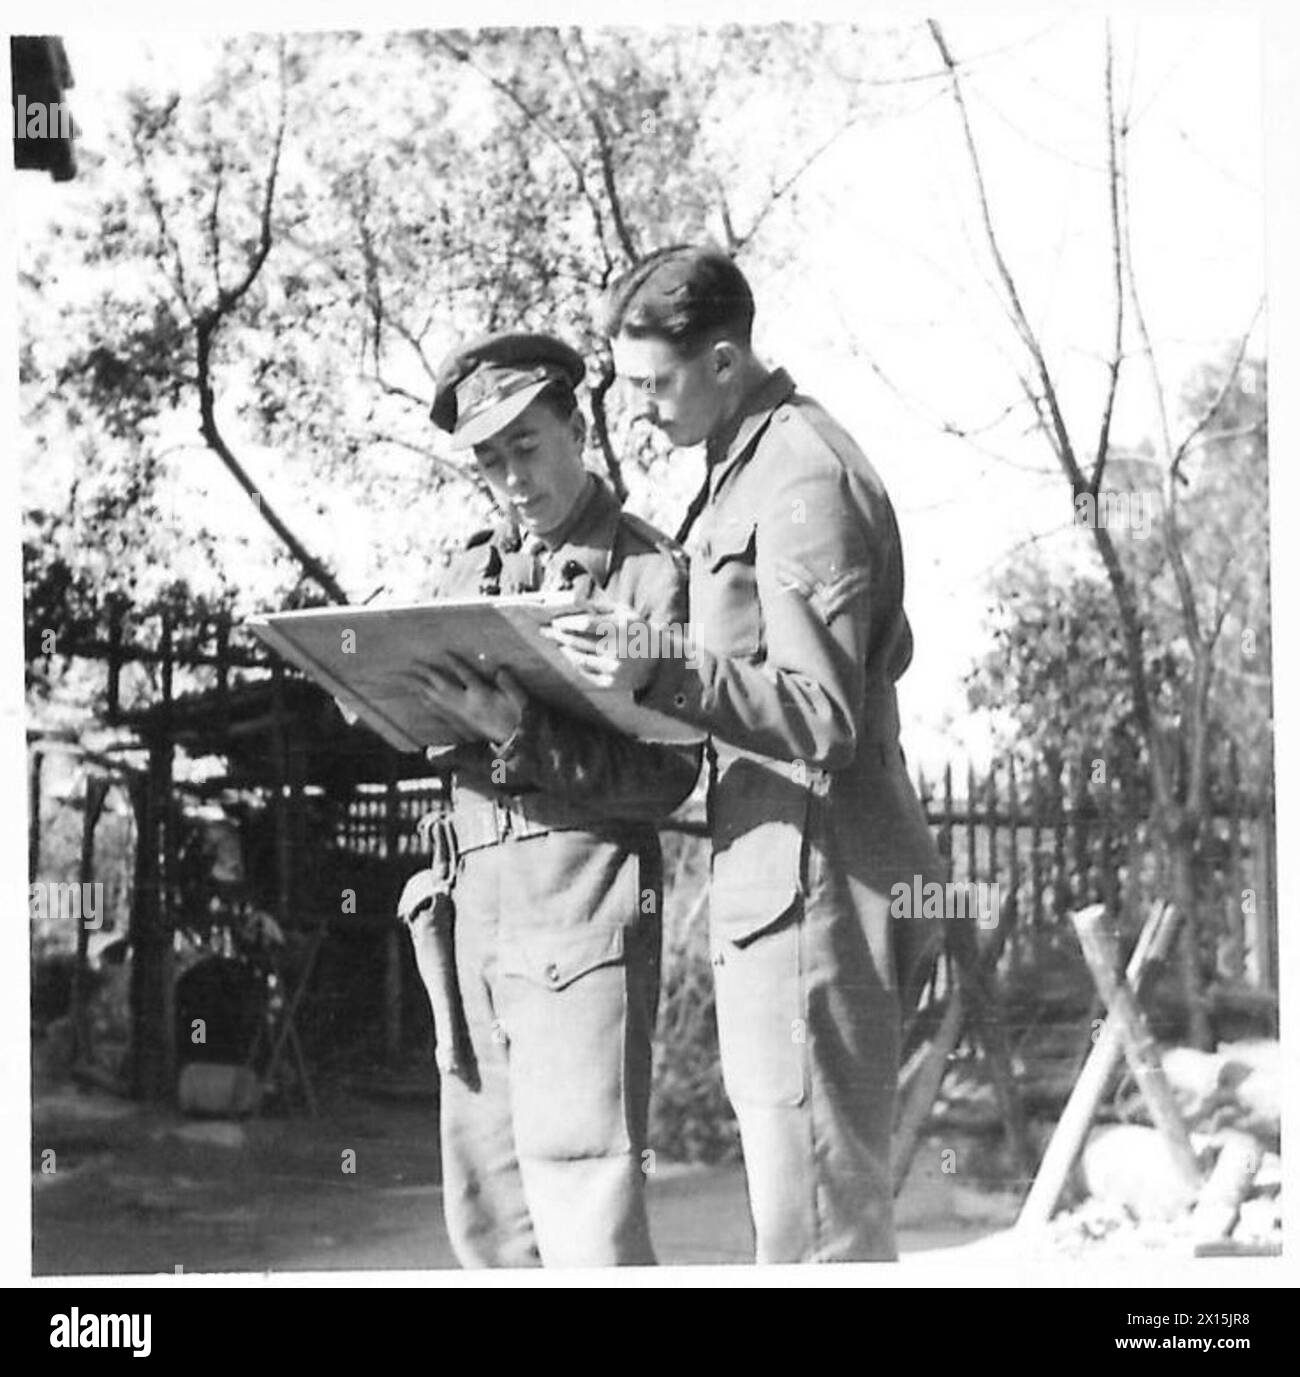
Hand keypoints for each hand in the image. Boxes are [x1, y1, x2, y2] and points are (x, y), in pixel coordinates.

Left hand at [407, 653, 527, 744]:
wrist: (512, 742)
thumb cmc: (516, 718)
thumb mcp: (519, 700)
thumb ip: (510, 685)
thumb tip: (501, 669)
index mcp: (482, 697)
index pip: (466, 676)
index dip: (456, 664)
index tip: (445, 652)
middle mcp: (467, 705)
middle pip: (442, 687)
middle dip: (427, 674)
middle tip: (412, 663)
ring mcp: (460, 715)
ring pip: (436, 699)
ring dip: (421, 687)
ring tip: (407, 678)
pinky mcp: (458, 722)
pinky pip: (438, 711)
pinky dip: (427, 702)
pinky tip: (420, 696)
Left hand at [542, 605, 657, 694]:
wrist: (659, 662)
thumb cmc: (638, 631)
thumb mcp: (625, 613)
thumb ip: (601, 607)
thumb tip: (573, 604)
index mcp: (623, 628)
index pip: (586, 624)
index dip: (567, 622)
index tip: (555, 620)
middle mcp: (618, 649)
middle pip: (579, 641)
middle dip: (560, 635)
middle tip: (546, 630)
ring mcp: (614, 669)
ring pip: (579, 658)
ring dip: (565, 648)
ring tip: (557, 641)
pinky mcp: (610, 683)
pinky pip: (585, 671)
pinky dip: (575, 662)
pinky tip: (569, 654)